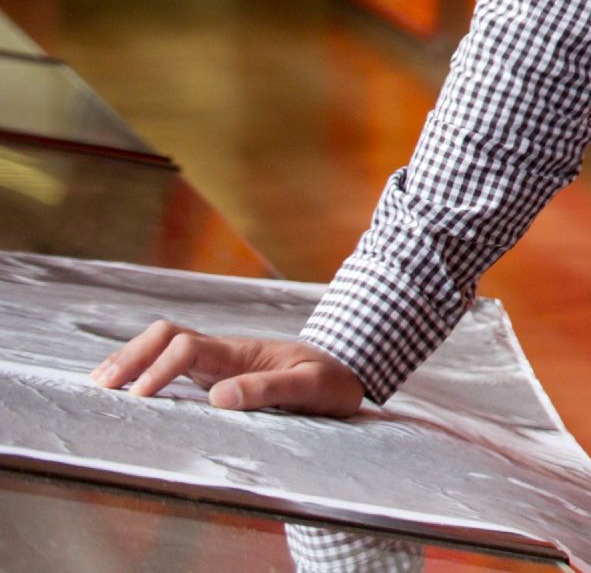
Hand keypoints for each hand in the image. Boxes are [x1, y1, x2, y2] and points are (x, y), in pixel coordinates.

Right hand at [92, 321, 365, 415]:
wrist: (348, 370)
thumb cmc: (332, 381)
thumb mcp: (311, 388)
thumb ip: (269, 390)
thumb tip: (217, 398)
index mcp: (242, 353)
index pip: (188, 348)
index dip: (161, 368)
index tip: (141, 397)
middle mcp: (224, 352)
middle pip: (167, 336)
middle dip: (132, 354)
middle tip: (102, 386)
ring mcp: (219, 361)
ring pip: (165, 345)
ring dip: (132, 359)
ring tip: (100, 384)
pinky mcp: (218, 373)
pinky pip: (173, 364)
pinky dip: (145, 370)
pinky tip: (126, 387)